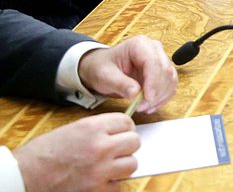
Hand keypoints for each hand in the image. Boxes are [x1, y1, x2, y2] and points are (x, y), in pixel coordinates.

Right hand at [12, 113, 139, 191]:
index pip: (127, 122)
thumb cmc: (43, 153)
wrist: (25, 176)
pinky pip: (118, 185)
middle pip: (134, 142)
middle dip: (125, 146)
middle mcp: (100, 147)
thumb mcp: (72, 130)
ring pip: (131, 164)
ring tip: (107, 166)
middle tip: (114, 150)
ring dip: (122, 165)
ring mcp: (100, 170)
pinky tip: (98, 180)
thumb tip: (118, 132)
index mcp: (92, 128)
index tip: (119, 133)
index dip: (123, 128)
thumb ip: (98, 130)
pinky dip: (111, 183)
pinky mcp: (97, 189)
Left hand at [78, 37, 176, 113]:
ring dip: (160, 97)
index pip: (154, 62)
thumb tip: (135, 94)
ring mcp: (161, 60)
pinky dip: (162, 98)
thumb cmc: (102, 67)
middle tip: (141, 106)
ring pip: (170, 80)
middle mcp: (154, 50)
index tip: (147, 98)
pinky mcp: (163, 72)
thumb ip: (121, 84)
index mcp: (140, 44)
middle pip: (165, 71)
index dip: (154, 81)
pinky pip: (170, 86)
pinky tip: (150, 106)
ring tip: (143, 107)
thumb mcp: (105, 76)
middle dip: (156, 92)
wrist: (103, 68)